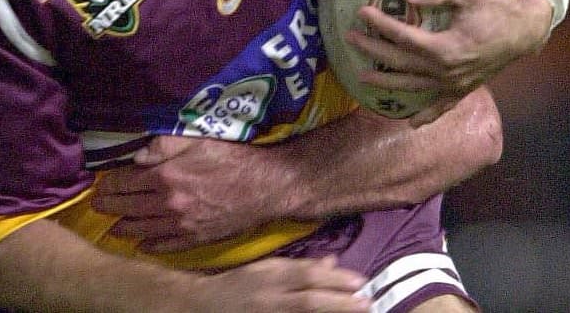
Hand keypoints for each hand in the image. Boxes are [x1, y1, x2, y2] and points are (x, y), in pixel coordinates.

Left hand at [93, 136, 292, 250]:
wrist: (266, 185)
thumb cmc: (233, 157)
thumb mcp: (198, 140)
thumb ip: (164, 146)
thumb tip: (137, 156)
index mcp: (166, 176)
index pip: (125, 182)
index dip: (109, 184)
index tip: (100, 185)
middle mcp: (168, 203)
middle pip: (128, 208)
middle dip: (109, 206)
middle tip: (98, 205)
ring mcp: (181, 225)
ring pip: (142, 230)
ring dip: (124, 228)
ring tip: (114, 227)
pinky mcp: (196, 238)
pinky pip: (166, 246)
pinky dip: (150, 246)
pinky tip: (142, 244)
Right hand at [188, 255, 369, 312]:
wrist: (202, 307)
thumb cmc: (238, 284)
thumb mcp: (267, 268)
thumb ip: (299, 267)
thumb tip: (333, 261)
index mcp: (270, 276)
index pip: (307, 276)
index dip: (335, 279)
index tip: (361, 281)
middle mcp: (268, 298)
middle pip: (309, 302)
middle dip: (340, 302)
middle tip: (367, 302)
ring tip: (357, 311)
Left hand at [347, 0, 553, 125]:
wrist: (527, 29)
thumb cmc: (498, 7)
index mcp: (445, 48)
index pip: (403, 37)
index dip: (381, 24)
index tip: (363, 13)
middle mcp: (446, 72)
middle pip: (402, 62)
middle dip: (374, 51)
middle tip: (350, 39)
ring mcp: (455, 84)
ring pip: (414, 86)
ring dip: (387, 83)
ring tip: (363, 79)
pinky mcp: (465, 89)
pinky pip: (442, 106)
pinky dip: (427, 115)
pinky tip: (412, 123)